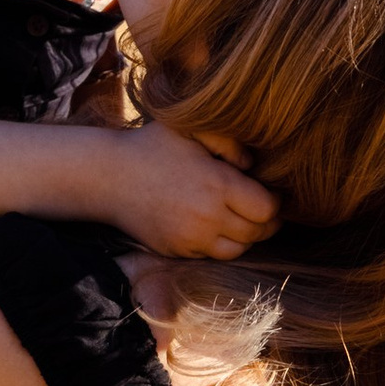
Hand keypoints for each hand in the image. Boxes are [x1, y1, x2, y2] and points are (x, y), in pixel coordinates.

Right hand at [105, 118, 278, 260]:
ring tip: (242, 218)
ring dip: (245, 236)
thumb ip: (229, 142)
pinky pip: (211, 255)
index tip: (271, 192)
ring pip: (238, 250)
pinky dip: (219, 243)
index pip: (267, 209)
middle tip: (263, 207)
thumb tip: (251, 165)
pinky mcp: (178, 251)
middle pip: (257, 233)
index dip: (276, 202)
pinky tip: (215, 224)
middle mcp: (207, 218)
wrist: (108, 176)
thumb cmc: (152, 146)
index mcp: (217, 185)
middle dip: (266, 221)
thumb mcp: (191, 130)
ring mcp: (191, 239)